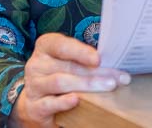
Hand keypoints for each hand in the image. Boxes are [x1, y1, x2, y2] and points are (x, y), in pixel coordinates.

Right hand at [10, 33, 129, 127]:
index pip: (61, 45)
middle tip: (117, 78)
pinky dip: (63, 102)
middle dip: (96, 72)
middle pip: (69, 66)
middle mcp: (37, 64)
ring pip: (61, 82)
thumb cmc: (62, 74)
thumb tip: (116, 60)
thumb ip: (86, 58)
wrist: (39, 103)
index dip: (81, 51)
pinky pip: (49, 103)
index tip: (99, 59)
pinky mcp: (34, 106)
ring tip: (107, 87)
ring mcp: (34, 86)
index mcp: (46, 47)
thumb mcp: (70, 62)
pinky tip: (76, 100)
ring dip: (87, 85)